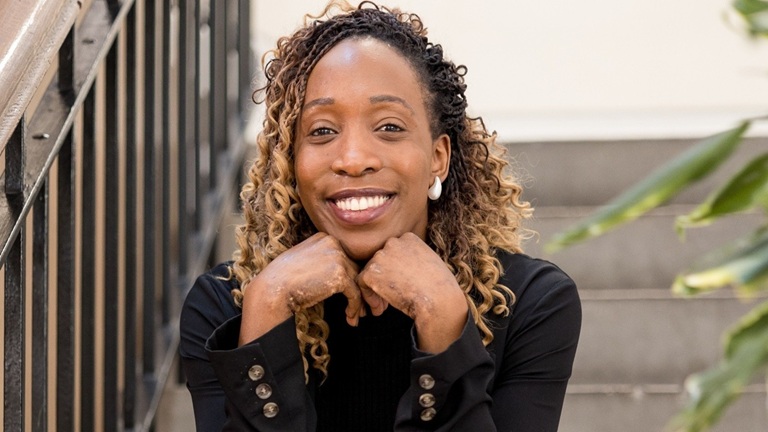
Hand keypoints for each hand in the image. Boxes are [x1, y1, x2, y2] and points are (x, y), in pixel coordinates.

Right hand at [238, 233, 364, 345]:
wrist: (273, 288)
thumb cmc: (283, 279)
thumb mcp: (304, 260)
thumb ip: (322, 260)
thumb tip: (341, 275)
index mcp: (324, 238)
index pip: (345, 257)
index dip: (350, 277)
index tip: (353, 292)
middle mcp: (333, 243)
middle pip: (354, 268)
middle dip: (359, 289)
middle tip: (363, 307)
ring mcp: (337, 257)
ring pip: (358, 281)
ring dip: (360, 301)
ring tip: (360, 315)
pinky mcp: (339, 274)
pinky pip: (355, 293)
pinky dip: (355, 307)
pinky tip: (351, 317)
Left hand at [357, 233, 467, 352]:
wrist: (438, 300)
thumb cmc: (440, 287)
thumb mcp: (430, 263)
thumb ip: (412, 259)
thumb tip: (398, 269)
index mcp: (408, 238)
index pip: (393, 253)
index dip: (394, 272)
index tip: (401, 286)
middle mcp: (393, 242)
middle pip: (380, 262)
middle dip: (384, 281)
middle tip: (390, 299)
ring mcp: (381, 255)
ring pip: (370, 272)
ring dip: (375, 290)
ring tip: (384, 308)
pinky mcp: (371, 271)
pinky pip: (362, 283)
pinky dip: (368, 297)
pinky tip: (380, 308)